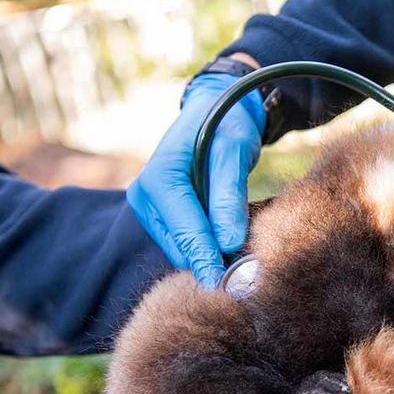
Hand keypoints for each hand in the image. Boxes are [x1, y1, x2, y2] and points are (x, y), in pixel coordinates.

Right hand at [127, 73, 265, 287]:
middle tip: (247, 275)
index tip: (225, 283)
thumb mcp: (233, 152)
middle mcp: (146, 198)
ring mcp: (152, 210)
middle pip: (181, 247)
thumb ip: (228, 196)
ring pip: (183, 250)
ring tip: (245, 255)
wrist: (218, 109)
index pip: (184, 230)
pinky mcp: (165, 219)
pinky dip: (209, 248)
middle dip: (211, 261)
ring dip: (211, 256)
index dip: (206, 258)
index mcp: (158, 180)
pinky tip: (231, 243)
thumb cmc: (227, 125)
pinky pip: (187, 244)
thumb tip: (228, 243)